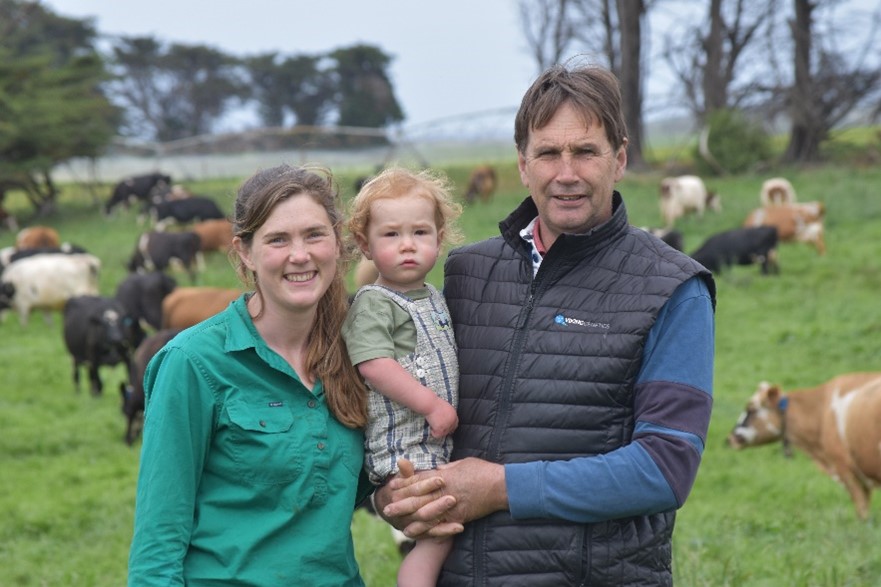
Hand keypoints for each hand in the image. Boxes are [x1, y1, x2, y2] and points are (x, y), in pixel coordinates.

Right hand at [375, 459, 461, 539]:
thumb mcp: (403, 479)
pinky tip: (460, 527)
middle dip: (437, 504)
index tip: (441, 479)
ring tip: (459, 513)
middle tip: (453, 498)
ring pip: (427, 523)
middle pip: (420, 510)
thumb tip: (401, 460)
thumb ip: (405, 472)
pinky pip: (434, 534)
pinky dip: (446, 531)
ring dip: (442, 517)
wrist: (396, 511)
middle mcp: (403, 514)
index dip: (426, 485)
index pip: (413, 491)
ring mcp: (411, 526)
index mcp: (397, 497)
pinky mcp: (421, 534)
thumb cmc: (404, 489)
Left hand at [380, 457, 507, 538]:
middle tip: (387, 508)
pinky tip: (421, 535)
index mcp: (444, 475)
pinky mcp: (460, 517)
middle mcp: (445, 490)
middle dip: (402, 503)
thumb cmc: (483, 470)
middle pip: (418, 497)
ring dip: (412, 520)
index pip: (420, 479)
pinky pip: (442, 525)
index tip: (392, 485)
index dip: (405, 483)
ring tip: (400, 525)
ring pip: (427, 514)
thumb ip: (447, 468)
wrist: (501, 485)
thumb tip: (436, 470)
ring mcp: (452, 505)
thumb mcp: (462, 463)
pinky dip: (431, 531)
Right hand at [426, 400, 457, 437]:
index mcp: (454, 415)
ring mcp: (447, 426)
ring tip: (432, 425)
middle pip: (450, 430)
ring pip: (443, 434)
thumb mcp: (445, 407)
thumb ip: (448, 414)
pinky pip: (436, 435)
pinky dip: (433, 432)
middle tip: (438, 428)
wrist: (429, 404)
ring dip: (438, 431)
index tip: (445, 427)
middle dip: (444, 430)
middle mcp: (452, 421)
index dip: (450, 426)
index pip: (455, 424)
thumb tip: (445, 419)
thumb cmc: (434, 403)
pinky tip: (430, 427)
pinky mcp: (440, 429)